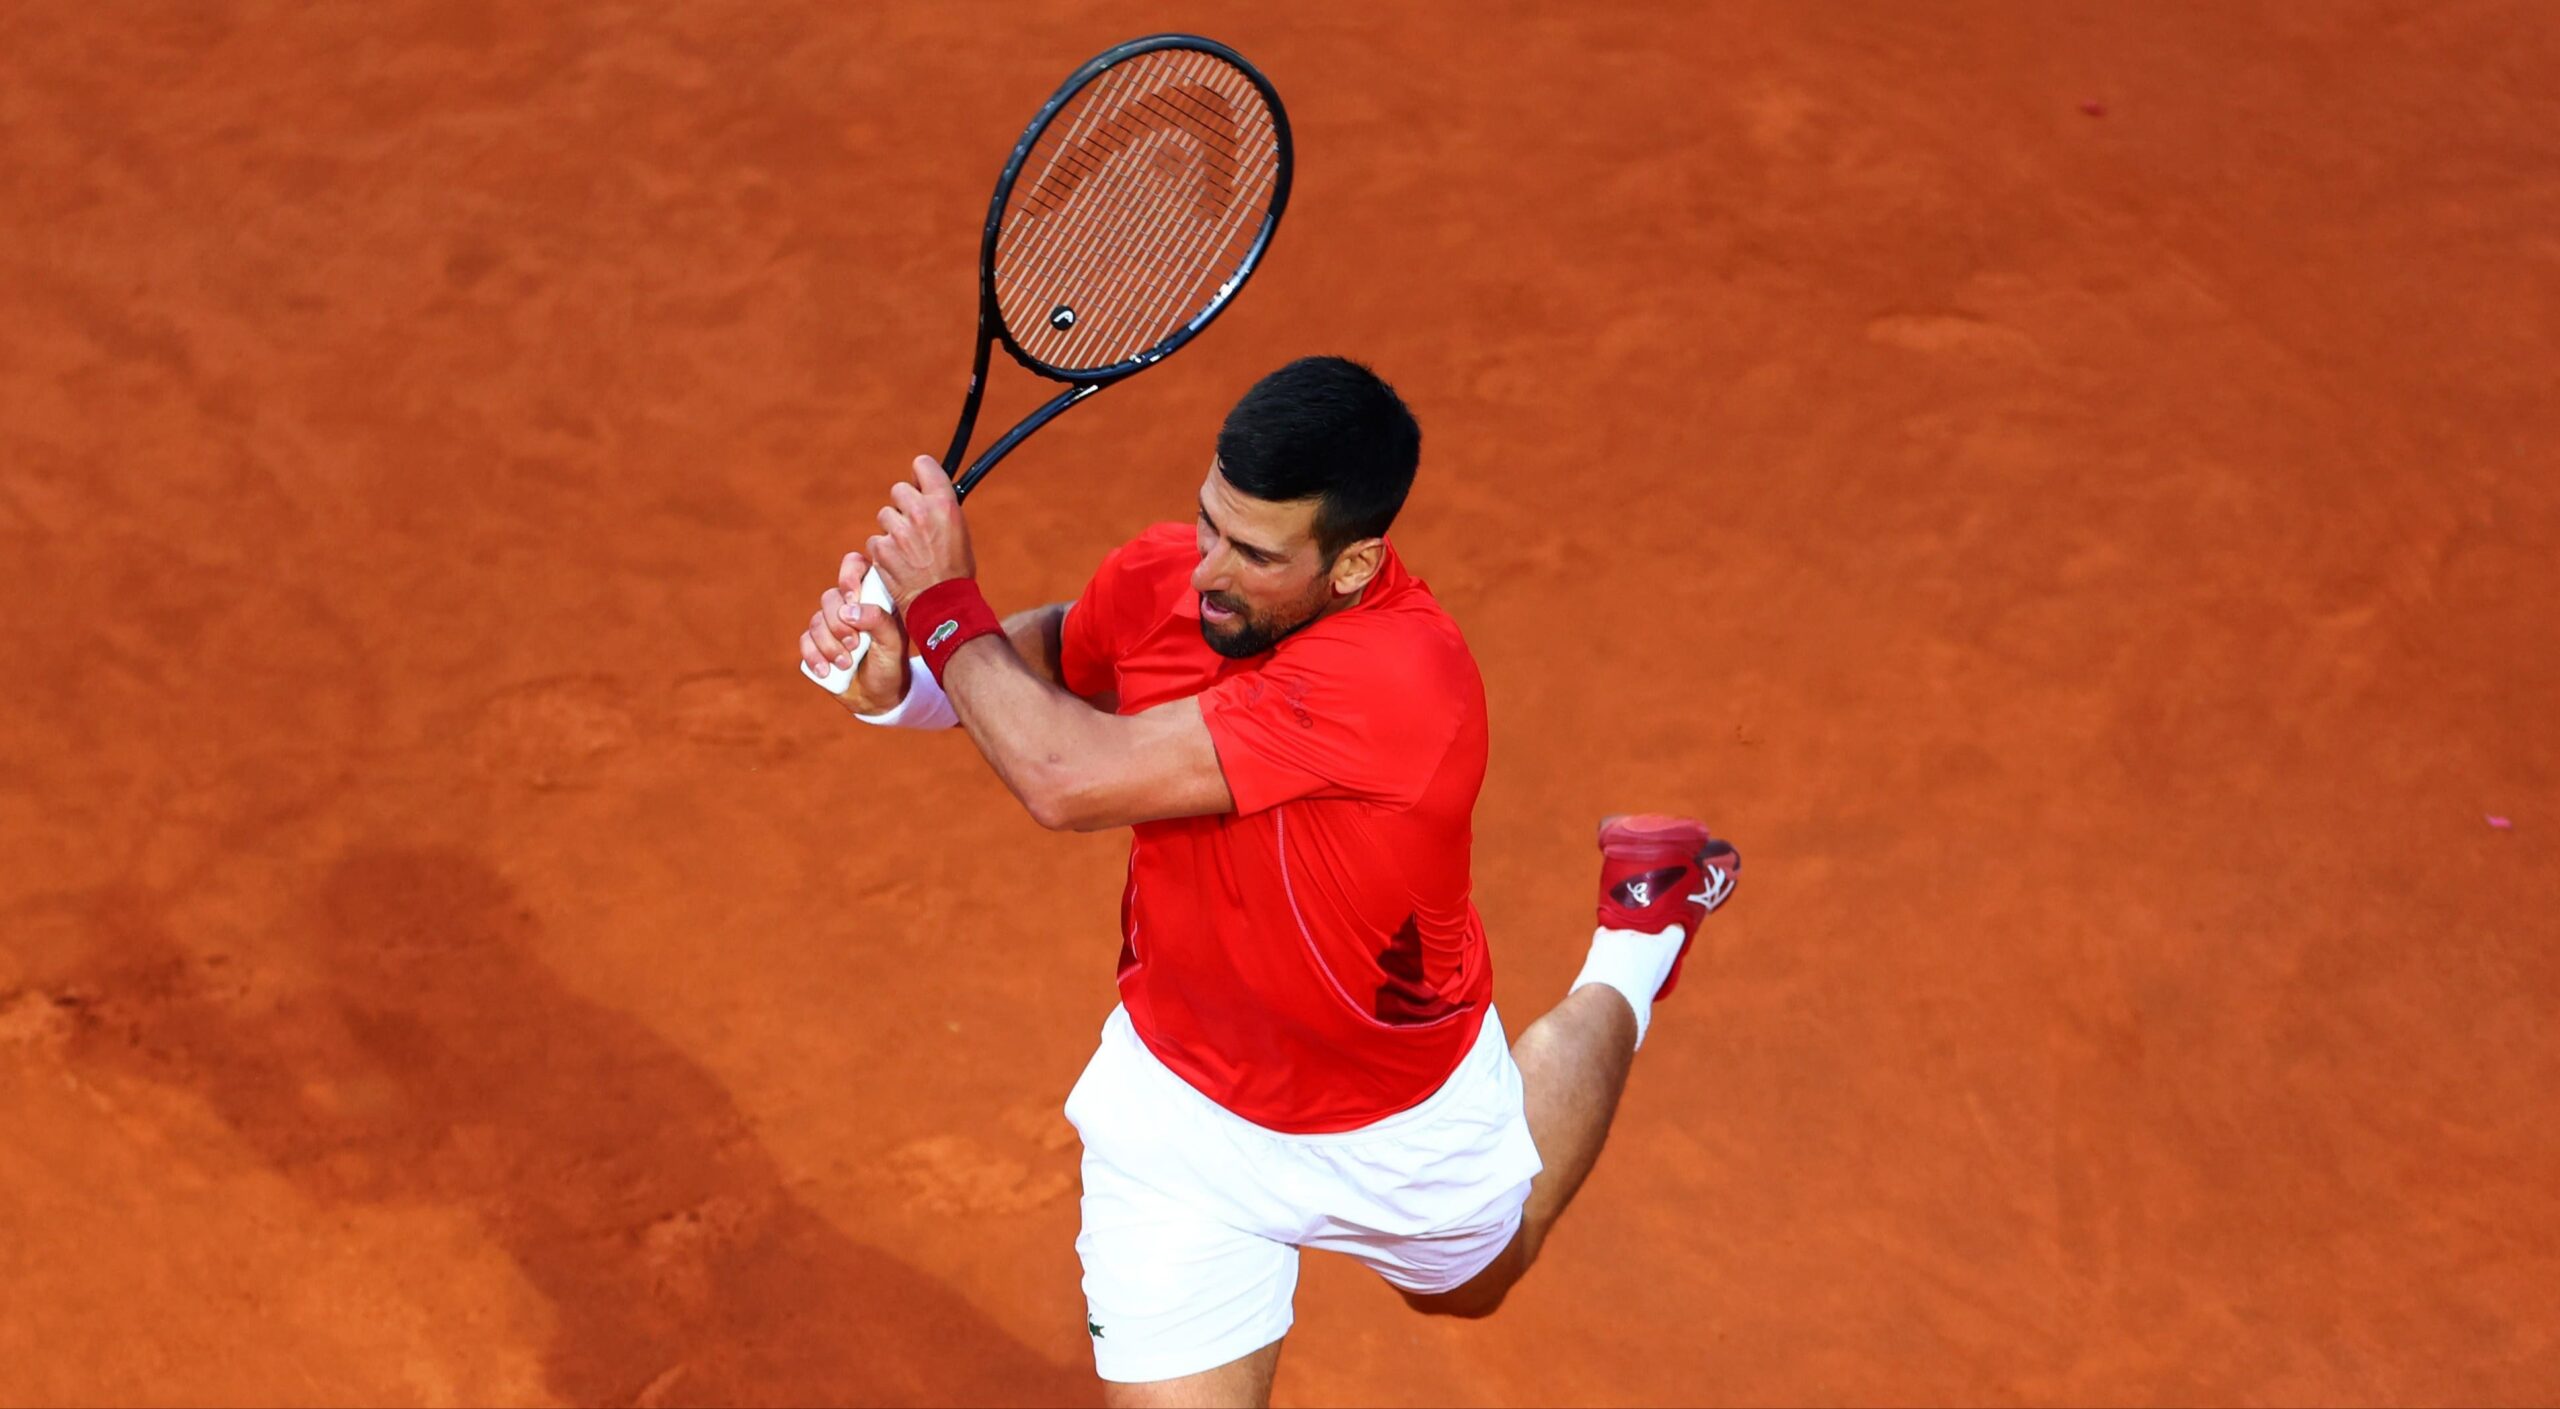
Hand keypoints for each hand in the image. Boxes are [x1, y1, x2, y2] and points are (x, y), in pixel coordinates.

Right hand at [799, 549, 909, 712]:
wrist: (879, 697)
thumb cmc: (892, 665)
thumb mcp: (893, 643)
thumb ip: (878, 620)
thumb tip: (848, 610)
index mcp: (873, 596)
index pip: (856, 566)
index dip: (849, 576)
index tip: (851, 597)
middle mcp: (849, 606)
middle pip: (830, 597)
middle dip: (838, 624)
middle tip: (855, 644)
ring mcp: (831, 624)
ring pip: (816, 620)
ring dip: (829, 644)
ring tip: (846, 663)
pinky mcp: (816, 643)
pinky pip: (805, 640)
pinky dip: (813, 656)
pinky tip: (825, 671)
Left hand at [865, 455, 975, 609]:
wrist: (943, 605)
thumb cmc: (956, 571)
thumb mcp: (959, 531)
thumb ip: (941, 508)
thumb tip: (926, 491)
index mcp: (944, 503)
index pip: (922, 465)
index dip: (920, 475)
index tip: (920, 484)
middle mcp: (920, 512)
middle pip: (899, 490)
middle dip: (904, 506)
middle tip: (915, 526)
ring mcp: (898, 531)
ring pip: (885, 516)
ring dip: (893, 530)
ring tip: (909, 550)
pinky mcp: (882, 550)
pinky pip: (876, 541)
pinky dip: (883, 551)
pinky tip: (899, 563)